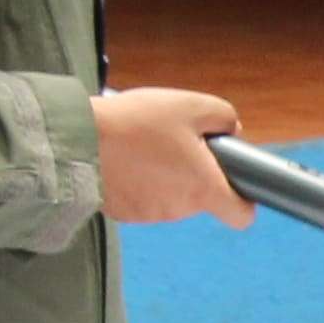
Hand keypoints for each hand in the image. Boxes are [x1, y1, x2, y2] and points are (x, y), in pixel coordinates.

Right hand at [93, 87, 251, 225]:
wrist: (79, 140)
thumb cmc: (137, 122)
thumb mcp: (191, 105)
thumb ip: (224, 117)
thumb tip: (233, 131)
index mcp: (203, 187)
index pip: (241, 217)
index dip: (243, 201)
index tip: (234, 182)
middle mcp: (180, 209)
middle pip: (201, 196)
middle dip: (194, 172)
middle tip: (174, 141)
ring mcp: (150, 214)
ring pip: (171, 196)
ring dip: (165, 175)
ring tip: (144, 145)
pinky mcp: (124, 213)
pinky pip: (142, 198)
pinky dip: (139, 182)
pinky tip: (126, 158)